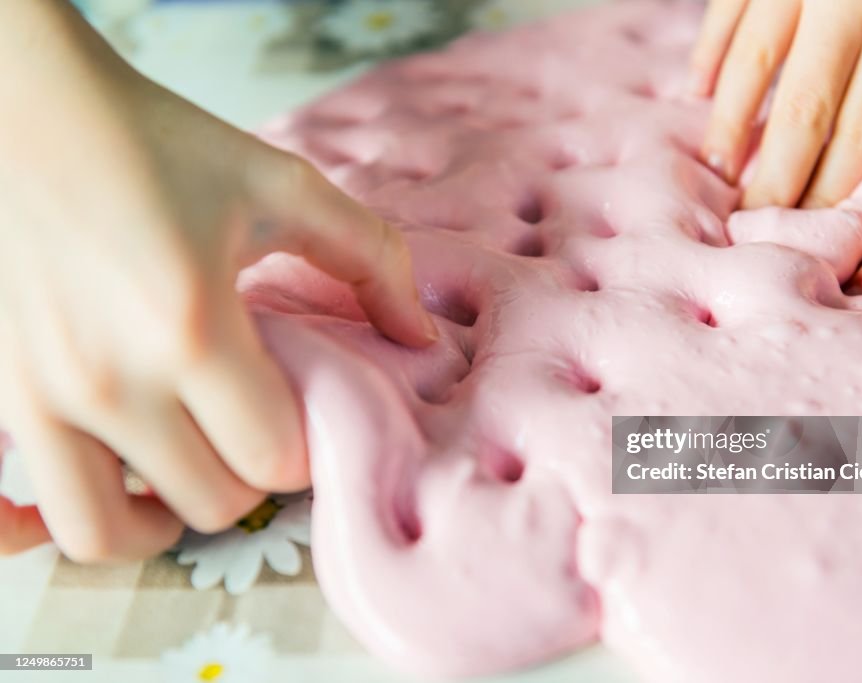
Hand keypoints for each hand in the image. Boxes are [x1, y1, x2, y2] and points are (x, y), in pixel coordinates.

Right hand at [0, 1, 436, 561]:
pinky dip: (86, 515)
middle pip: (212, 502)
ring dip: (167, 514)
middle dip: (250, 474)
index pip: (274, 460)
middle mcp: (110, 381)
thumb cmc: (156, 142)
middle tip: (255, 426)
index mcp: (192, 328)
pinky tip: (118, 479)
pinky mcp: (0, 397)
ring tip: (192, 467)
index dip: (306, 446)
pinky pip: (24, 519)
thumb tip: (420, 335)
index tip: (304, 407)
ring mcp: (41, 397)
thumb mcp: (281, 185)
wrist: (24, 110)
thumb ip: (370, 257)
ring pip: (114, 534)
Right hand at [689, 0, 861, 208]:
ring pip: (751, 69)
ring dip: (732, 128)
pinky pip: (726, 15)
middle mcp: (845, 4)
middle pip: (802, 114)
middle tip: (754, 222)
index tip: (815, 227)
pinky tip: (696, 93)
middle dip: (777, 177)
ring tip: (721, 171)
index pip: (861, 131)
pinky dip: (709, 56)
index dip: (834, 187)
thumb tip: (861, 133)